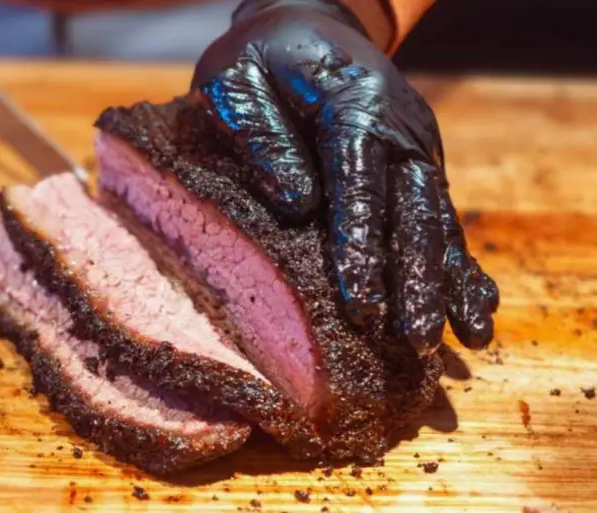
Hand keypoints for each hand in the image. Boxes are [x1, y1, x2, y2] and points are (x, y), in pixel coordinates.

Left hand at [191, 0, 498, 355]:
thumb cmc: (262, 58)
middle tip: (414, 338)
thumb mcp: (237, 80)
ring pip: (436, 220)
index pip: (360, 181)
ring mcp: (415, 147)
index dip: (361, 246)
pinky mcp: (417, 164)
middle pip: (412, 209)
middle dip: (415, 278)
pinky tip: (474, 307)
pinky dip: (460, 264)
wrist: (308, 23)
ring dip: (448, 281)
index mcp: (354, 103)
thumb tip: (297, 203)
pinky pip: (442, 218)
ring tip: (464, 336)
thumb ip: (261, 134)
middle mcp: (399, 128)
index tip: (361, 305)